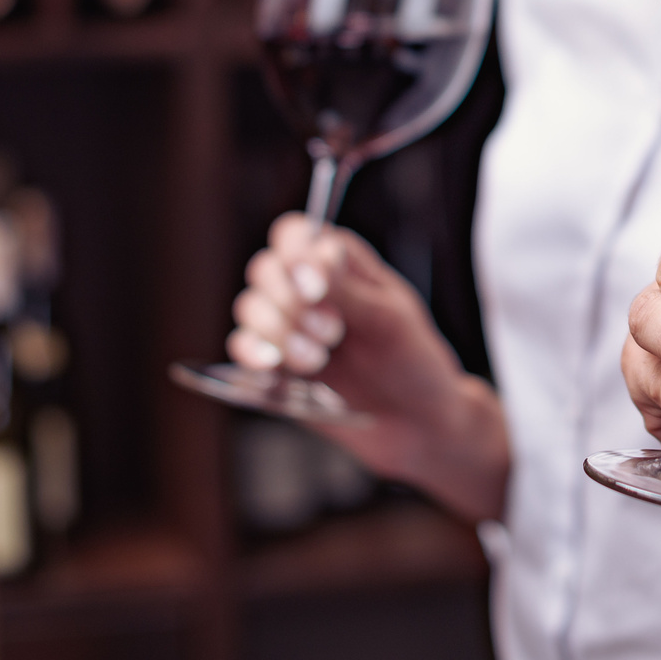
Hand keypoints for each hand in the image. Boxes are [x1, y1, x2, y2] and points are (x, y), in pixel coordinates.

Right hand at [230, 213, 508, 522]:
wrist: (417, 425)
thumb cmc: (414, 363)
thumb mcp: (390, 321)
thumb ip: (348, 290)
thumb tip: (311, 258)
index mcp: (340, 263)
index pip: (295, 234)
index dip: (295, 255)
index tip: (317, 289)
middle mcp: (307, 289)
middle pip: (265, 270)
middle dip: (290, 303)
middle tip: (332, 334)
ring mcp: (288, 327)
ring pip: (249, 308)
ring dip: (276, 333)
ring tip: (317, 362)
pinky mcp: (275, 366)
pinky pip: (243, 350)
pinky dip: (253, 355)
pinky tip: (276, 368)